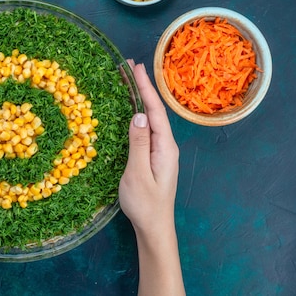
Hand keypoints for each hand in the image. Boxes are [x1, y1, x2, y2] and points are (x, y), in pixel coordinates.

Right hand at [118, 60, 184, 295]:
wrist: (154, 229)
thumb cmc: (145, 203)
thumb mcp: (138, 173)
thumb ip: (138, 144)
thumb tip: (138, 116)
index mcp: (165, 147)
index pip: (155, 111)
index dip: (145, 88)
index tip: (136, 68)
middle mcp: (166, 146)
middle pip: (155, 112)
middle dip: (143, 88)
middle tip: (130, 67)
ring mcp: (161, 152)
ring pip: (151, 120)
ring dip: (141, 100)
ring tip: (129, 82)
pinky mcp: (154, 158)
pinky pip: (146, 130)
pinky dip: (138, 116)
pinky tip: (131, 112)